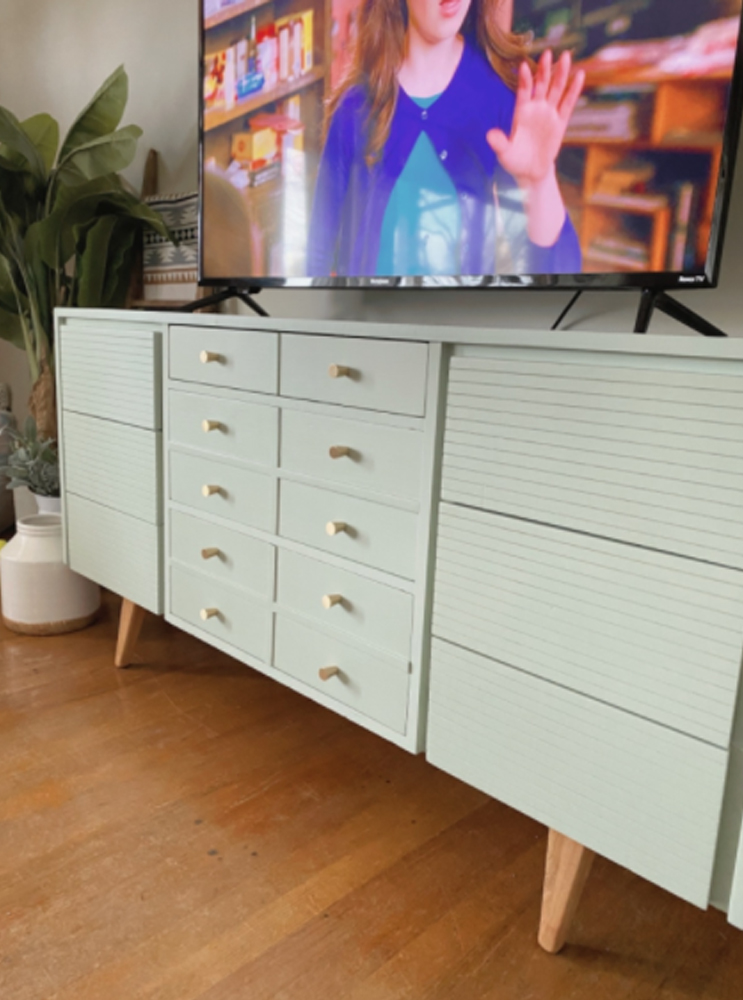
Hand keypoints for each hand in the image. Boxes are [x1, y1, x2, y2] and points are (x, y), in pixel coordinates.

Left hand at [486, 50, 583, 187]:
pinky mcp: (561, 122)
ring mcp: (549, 113)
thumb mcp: (504, 153)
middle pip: (541, 84)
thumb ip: (499, 143)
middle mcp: (536, 108)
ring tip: (566, 57)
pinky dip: (573, 90)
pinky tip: (579, 76)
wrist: (530, 172)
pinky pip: (568, 104)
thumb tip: (489, 135)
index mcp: (521, 112)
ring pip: (556, 89)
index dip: (524, 79)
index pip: (523, 91)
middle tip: (548, 52)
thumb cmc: (515, 161)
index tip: (523, 66)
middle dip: (545, 69)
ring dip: (561, 74)